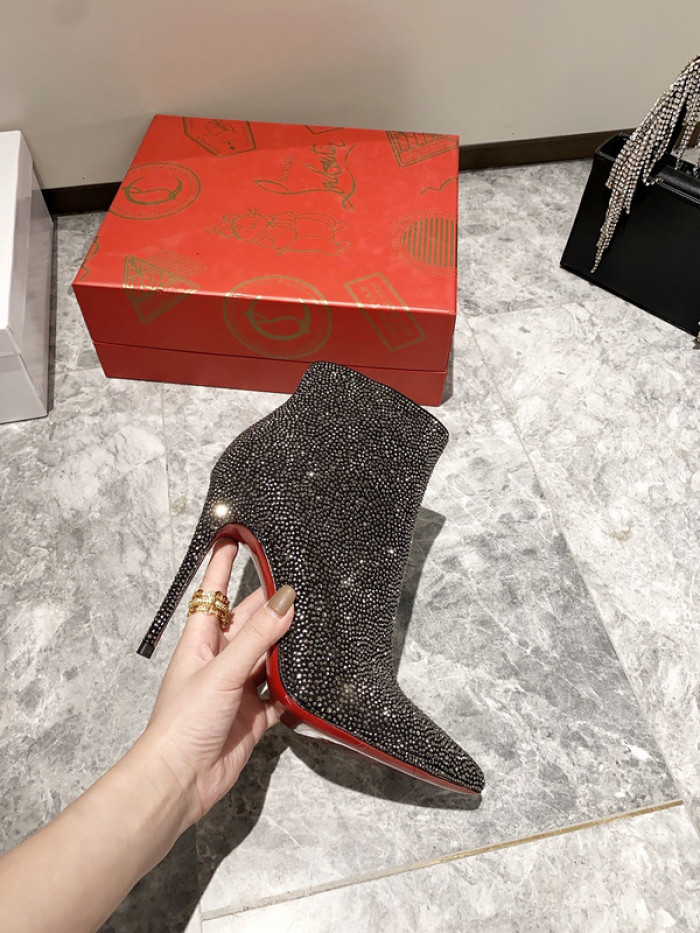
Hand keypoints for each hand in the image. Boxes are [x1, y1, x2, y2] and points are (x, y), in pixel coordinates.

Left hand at [135, 539, 294, 829]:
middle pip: (250, 623)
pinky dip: (296, 685)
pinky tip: (315, 672)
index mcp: (201, 642)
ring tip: (317, 619)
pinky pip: (281, 693)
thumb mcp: (222, 671)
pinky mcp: (255, 715)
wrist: (181, 782)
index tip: (235, 536)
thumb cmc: (184, 722)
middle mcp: (220, 660)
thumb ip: (256, 637)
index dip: (223, 565)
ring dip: (288, 643)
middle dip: (272, 603)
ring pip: (269, 655)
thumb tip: (286, 599)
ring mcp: (238, 688)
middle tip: (301, 580)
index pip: (214, 593)